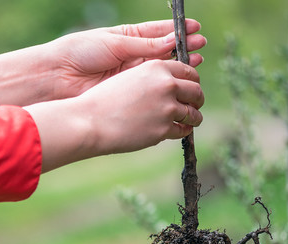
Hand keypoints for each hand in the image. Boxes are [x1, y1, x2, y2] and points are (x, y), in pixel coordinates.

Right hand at [26, 59, 203, 171]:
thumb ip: (152, 79)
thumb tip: (171, 87)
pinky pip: (182, 131)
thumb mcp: (129, 78)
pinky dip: (182, 131)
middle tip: (194, 106)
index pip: (188, 71)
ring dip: (194, 118)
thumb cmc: (104, 100)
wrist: (90, 121)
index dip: (192, 80)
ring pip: (193, 114)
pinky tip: (177, 131)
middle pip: (196, 91)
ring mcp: (166, 108)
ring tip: (189, 121)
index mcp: (157, 67)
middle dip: (197, 99)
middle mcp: (166, 85)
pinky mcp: (163, 129)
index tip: (190, 88)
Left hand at [45, 19, 205, 99]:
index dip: (177, 33)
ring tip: (196, 64)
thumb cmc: (81, 53)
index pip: (157, 34)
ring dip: (178, 69)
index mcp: (126, 38)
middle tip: (201, 48)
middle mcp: (130, 56)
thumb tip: (171, 41)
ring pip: (159, 72)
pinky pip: (149, 90)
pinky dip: (164, 88)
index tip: (196, 30)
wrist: (57, 77)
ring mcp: (129, 76)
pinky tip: (178, 85)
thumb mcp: (115, 43)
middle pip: (162, 53)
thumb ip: (144, 45)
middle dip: (182, 50)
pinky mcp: (126, 93)